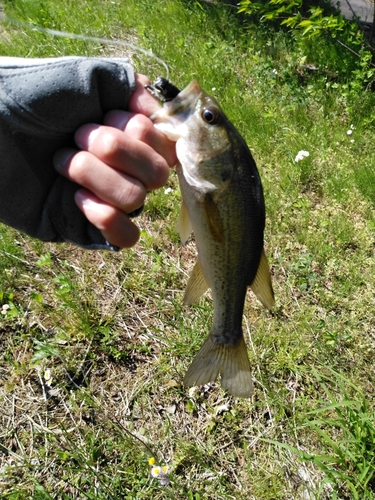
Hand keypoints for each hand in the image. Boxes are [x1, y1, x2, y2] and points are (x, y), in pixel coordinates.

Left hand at [53, 74, 176, 247]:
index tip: (106, 115)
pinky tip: (77, 198)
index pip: (166, 147)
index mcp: (127, 134)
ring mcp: (105, 198)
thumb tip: (159, 115)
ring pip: (137, 201)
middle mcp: (122, 168)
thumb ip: (130, 86)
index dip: (143, 134)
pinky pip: (125, 238)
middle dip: (118, 152)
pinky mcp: (85, 227)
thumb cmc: (31, 98)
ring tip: (61, 161)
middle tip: (78, 136)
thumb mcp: (85, 76)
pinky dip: (106, 218)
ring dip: (97, 176)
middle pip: (157, 176)